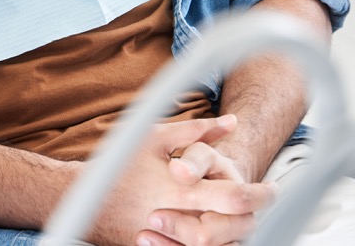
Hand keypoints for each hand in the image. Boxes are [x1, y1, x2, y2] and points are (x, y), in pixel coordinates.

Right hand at [86, 115, 275, 245]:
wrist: (82, 198)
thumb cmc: (119, 164)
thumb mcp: (153, 138)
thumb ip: (194, 131)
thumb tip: (232, 122)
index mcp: (179, 188)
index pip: (234, 197)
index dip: (261, 194)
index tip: (272, 188)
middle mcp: (177, 217)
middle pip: (234, 227)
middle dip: (254, 215)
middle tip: (263, 204)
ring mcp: (169, 239)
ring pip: (219, 245)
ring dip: (236, 232)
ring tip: (242, 217)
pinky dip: (214, 244)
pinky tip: (219, 232)